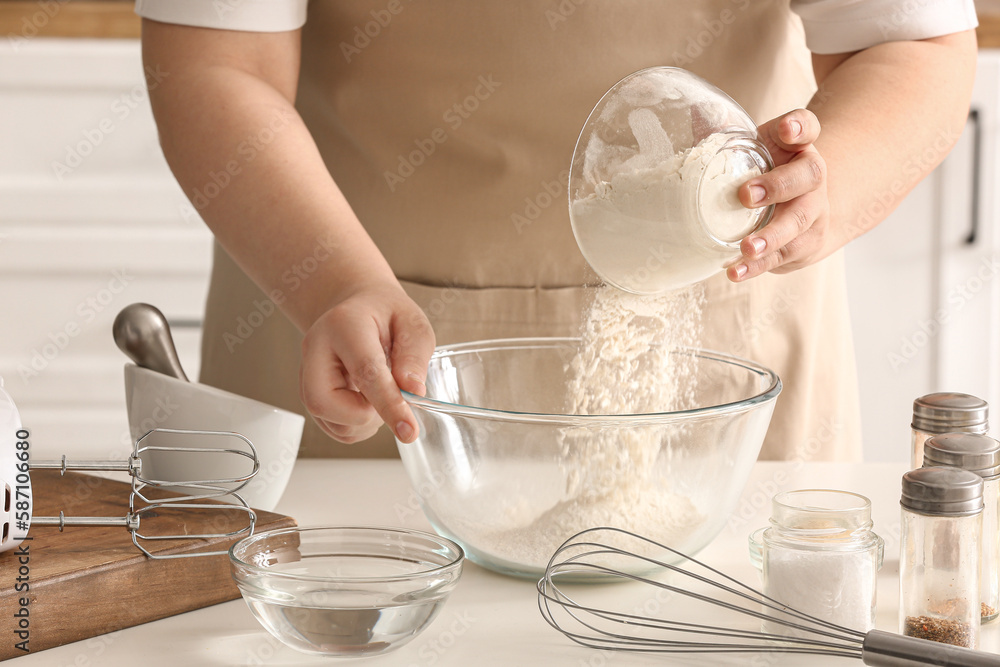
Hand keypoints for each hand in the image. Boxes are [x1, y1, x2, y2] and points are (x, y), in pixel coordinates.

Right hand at [299, 281, 434, 444]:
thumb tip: (413, 391)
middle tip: (390, 400)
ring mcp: (307, 374)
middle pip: (324, 403)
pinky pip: (333, 428)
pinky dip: (357, 426)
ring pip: (329, 421)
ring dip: (365, 423)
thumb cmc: (385, 314)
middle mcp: (316, 350)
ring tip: (382, 396)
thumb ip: (414, 355)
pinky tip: (369, 403)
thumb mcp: (412, 322)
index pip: (365, 372)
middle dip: (365, 416)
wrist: (357, 307)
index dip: (389, 405)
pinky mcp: (309, 394)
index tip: (409, 430)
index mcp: (344, 325)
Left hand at [728, 109, 829, 280]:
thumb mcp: (751, 148)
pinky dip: (757, 266)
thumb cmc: (766, 171)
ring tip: (746, 248)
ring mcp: (813, 211)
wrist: (804, 206)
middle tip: (745, 196)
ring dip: (770, 237)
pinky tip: (736, 271)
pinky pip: (783, 256)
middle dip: (777, 187)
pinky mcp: (805, 244)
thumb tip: (694, 111)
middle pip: (807, 177)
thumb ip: (726, 133)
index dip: (799, 127)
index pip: (807, 127)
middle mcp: (812, 177)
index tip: (786, 129)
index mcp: (799, 146)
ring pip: (798, 223)